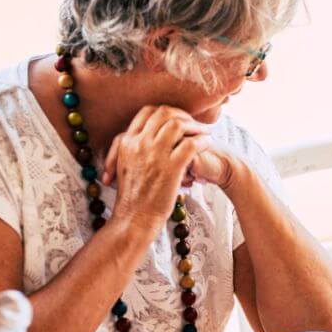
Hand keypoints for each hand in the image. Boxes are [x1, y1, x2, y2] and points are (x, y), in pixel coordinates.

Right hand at [103, 105, 228, 231]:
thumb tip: (148, 137)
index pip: (147, 112)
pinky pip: (191, 144)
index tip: (179, 119)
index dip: (166, 112)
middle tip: (195, 124)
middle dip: (183, 115)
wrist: (133, 219)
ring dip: (195, 126)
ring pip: (178, 124)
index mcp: (127, 142)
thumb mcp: (124, 166)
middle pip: (164, 113)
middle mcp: (139, 143)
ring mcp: (154, 155)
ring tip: (204, 132)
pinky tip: (207, 144)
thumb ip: (134, 149)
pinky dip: (202, 141)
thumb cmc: (133, 197)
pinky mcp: (170, 168)